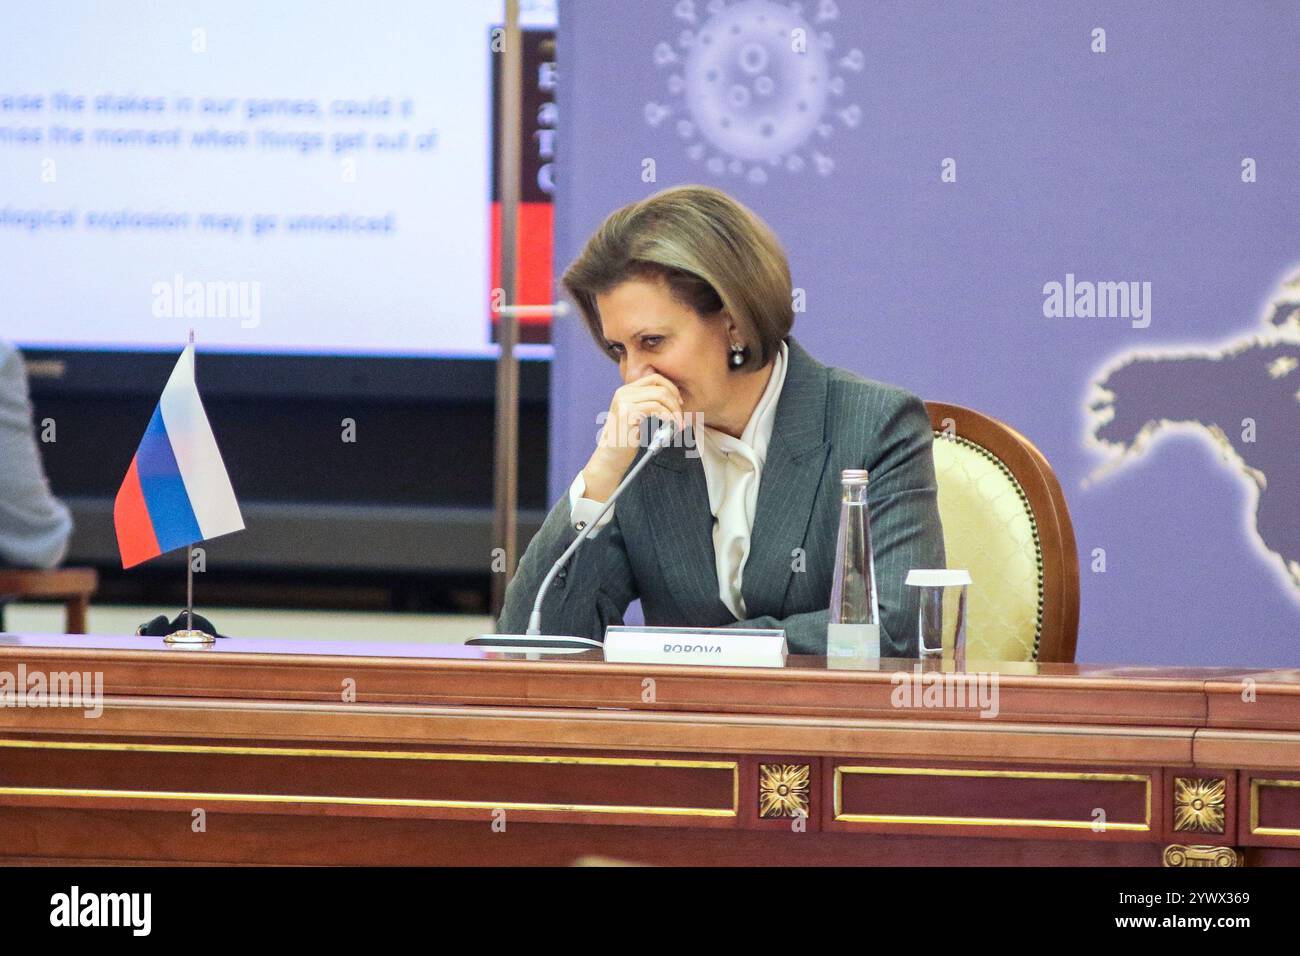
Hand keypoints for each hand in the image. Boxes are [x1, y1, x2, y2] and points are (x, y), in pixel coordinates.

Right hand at [581, 373, 683, 500]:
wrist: (610, 457)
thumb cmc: (625, 440)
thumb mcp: (637, 417)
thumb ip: (648, 404)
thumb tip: (674, 399)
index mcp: (626, 391)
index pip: (655, 379)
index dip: (671, 388)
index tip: (679, 403)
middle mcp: (623, 393)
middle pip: (660, 387)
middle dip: (676, 402)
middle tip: (681, 418)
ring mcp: (624, 401)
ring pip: (661, 396)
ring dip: (674, 411)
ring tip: (678, 424)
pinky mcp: (628, 413)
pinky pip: (657, 408)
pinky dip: (669, 416)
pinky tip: (672, 426)